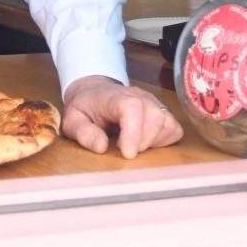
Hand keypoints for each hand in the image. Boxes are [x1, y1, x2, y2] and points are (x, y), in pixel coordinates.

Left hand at [61, 76, 182, 157]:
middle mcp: (138, 96)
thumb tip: (101, 147)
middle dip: (143, 141)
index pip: (132, 107)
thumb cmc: (85, 108)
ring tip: (134, 145)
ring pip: (167, 123)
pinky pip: (174, 129)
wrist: (94, 93)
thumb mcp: (72, 121)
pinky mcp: (163, 112)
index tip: (127, 153)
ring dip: (154, 142)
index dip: (133, 132)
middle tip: (124, 149)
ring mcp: (153, 103)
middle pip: (154, 117)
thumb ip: (83, 133)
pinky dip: (164, 140)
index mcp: (114, 97)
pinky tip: (147, 142)